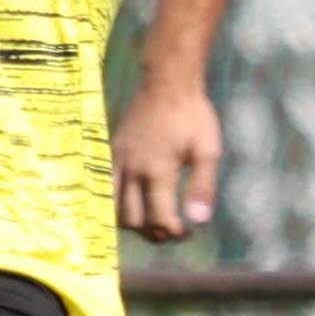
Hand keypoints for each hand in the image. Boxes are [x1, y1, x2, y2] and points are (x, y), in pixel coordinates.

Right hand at [114, 76, 222, 243]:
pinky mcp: (111, 153)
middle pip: (132, 219)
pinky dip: (116, 202)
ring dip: (131, 221)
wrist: (166, 83)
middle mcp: (132, 171)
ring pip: (113, 207)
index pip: (159, 218)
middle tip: (170, 229)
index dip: (173, 232)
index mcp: (158, 172)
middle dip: (152, 232)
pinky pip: (106, 187)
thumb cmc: (193, 116)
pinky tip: (134, 200)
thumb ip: (203, 187)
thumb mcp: (208, 150)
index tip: (187, 231)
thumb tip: (200, 220)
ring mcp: (118, 162)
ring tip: (151, 219)